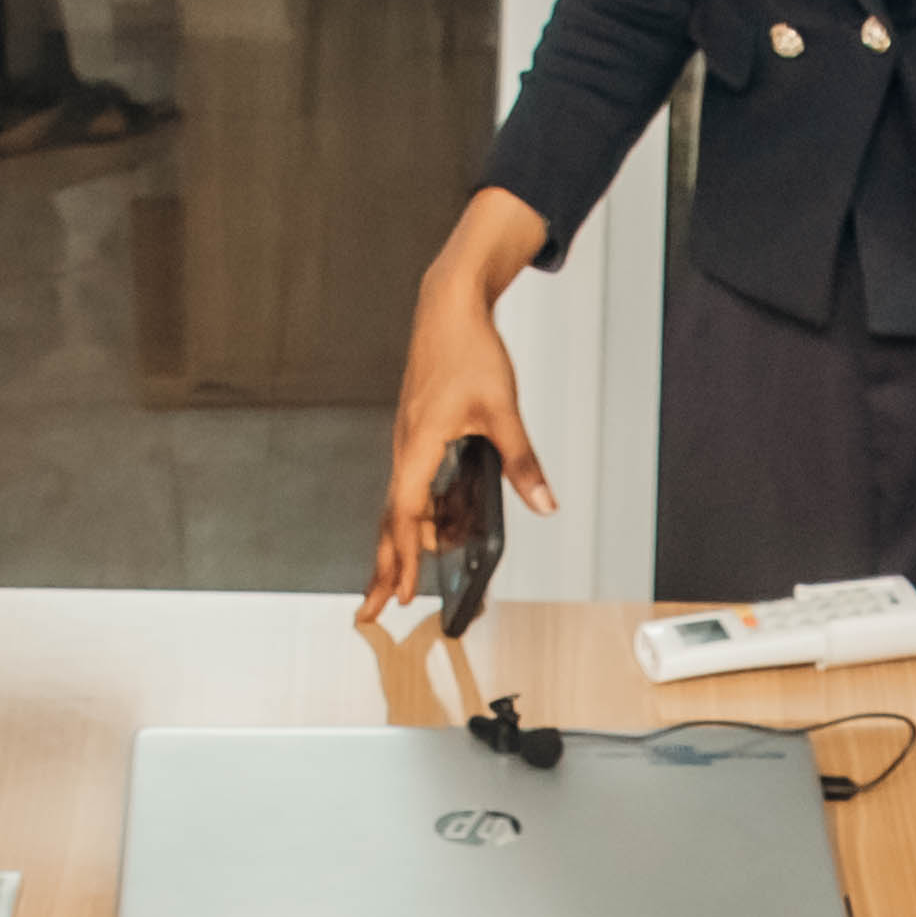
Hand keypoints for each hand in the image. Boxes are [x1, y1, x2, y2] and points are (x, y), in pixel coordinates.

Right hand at [366, 197, 555, 616]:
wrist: (448, 307)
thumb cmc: (468, 349)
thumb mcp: (502, 410)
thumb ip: (521, 461)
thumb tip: (543, 503)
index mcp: (418, 446)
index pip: (405, 516)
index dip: (403, 559)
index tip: (401, 594)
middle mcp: (404, 448)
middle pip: (388, 522)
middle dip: (381, 568)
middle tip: (371, 610)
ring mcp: (407, 443)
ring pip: (399, 507)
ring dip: (403, 544)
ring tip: (405, 580)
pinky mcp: (416, 435)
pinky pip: (410, 487)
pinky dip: (416, 516)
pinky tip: (434, 529)